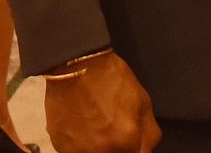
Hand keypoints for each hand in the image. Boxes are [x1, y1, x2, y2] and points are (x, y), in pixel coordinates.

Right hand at [45, 52, 160, 152]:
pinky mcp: (62, 148)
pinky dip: (82, 147)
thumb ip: (148, 134)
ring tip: (97, 129)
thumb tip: (145, 150)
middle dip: (119, 148)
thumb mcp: (143, 102)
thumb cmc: (111, 79)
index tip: (132, 142)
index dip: (136, 149)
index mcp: (127, 141)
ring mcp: (80, 152)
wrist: (76, 66)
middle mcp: (103, 152)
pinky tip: (84, 129)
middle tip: (114, 131)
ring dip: (100, 148)